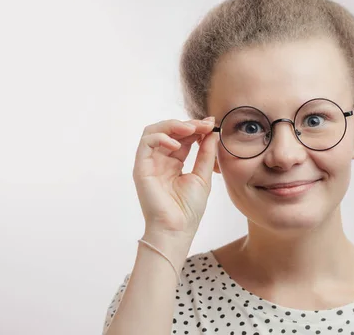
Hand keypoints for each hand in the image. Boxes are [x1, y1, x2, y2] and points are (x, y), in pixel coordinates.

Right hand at [132, 117, 218, 236]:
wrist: (176, 229)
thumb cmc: (189, 209)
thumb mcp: (202, 176)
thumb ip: (206, 153)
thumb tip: (212, 132)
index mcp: (174, 163)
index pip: (183, 137)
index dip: (196, 128)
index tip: (211, 124)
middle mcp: (160, 160)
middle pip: (169, 131)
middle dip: (188, 124)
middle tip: (204, 124)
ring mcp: (149, 163)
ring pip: (154, 131)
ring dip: (172, 125)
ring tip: (190, 129)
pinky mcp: (141, 167)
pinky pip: (146, 143)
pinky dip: (161, 137)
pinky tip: (177, 144)